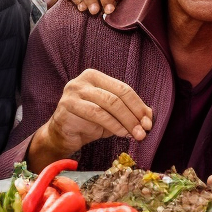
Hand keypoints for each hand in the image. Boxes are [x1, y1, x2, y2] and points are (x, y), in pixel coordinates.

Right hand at [27, 69, 151, 170]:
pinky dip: (113, 125)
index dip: (139, 105)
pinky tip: (121, 133)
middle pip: (117, 96)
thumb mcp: (112, 116)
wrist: (61, 135)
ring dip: (126, 121)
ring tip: (135, 134)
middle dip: (134, 114)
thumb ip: (128, 112)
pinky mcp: (68, 105)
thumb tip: (150, 116)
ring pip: (108, 104)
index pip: (123, 88)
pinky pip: (96, 114)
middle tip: (144, 131)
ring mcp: (74, 91)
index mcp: (96, 77)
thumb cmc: (87, 122)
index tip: (149, 121)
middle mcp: (83, 80)